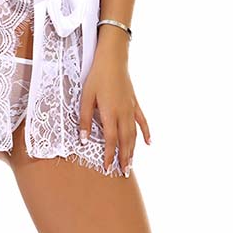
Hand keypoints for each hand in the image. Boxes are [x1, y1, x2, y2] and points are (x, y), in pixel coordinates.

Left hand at [78, 55, 150, 175]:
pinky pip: (142, 121)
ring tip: (131, 164)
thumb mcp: (86, 97)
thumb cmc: (97, 77)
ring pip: (134, 134)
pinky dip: (146, 132)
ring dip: (133, 150)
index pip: (111, 140)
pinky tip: (149, 143)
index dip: (110, 155)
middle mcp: (123, 114)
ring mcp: (131, 108)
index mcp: (110, 113)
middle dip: (124, 158)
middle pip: (125, 141)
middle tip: (123, 173)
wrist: (112, 59)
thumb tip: (83, 138)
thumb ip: (84, 119)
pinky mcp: (135, 103)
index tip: (108, 168)